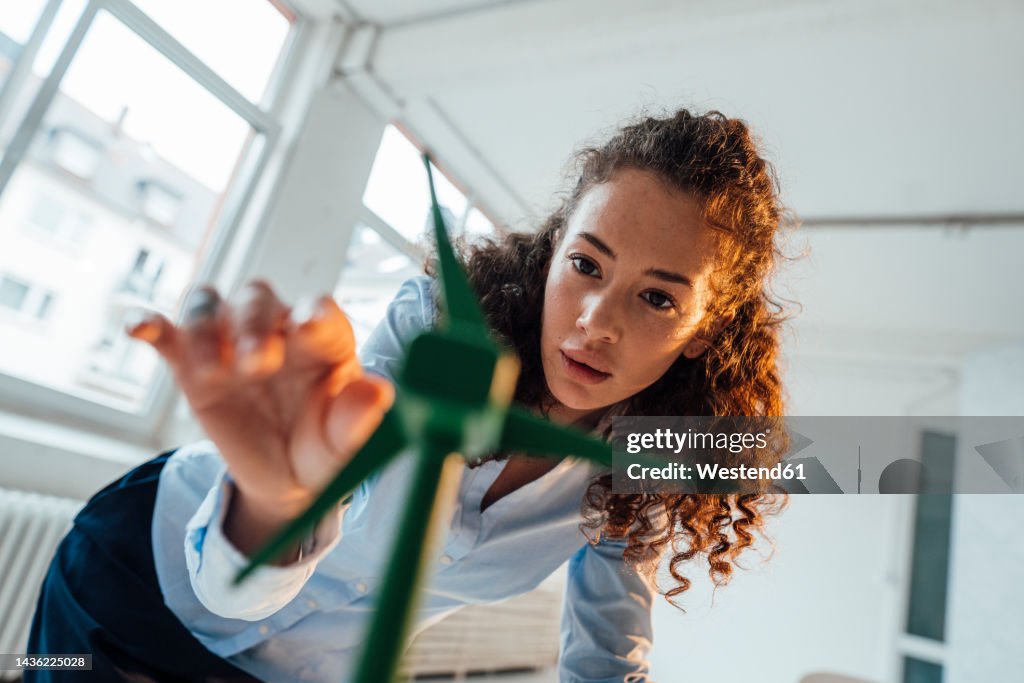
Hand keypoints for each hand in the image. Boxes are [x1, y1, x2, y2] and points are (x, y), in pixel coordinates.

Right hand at [127, 280, 393, 521]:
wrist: (286, 477)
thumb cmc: (324, 449)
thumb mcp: (343, 446)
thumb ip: (358, 420)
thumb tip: (377, 393)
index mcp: (323, 342)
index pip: (319, 311)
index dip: (313, 313)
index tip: (306, 327)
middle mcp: (276, 329)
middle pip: (259, 299)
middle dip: (254, 326)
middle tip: (257, 366)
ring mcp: (231, 342)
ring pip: (211, 304)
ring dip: (206, 326)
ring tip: (211, 369)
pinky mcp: (192, 363)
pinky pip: (168, 331)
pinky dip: (150, 321)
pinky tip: (139, 326)